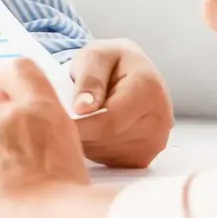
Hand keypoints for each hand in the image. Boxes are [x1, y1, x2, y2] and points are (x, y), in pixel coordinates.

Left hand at [66, 39, 171, 168]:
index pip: (109, 120)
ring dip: (87, 140)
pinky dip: (96, 149)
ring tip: (82, 118)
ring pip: (107, 153)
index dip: (79, 123)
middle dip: (81, 130)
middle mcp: (160, 118)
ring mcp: (155, 140)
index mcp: (149, 88)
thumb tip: (82, 108)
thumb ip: (89, 79)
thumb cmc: (110, 61)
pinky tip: (93, 130)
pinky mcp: (145, 156)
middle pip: (107, 138)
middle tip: (64, 117)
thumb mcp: (95, 56)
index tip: (56, 120)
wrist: (130, 71)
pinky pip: (111, 161)